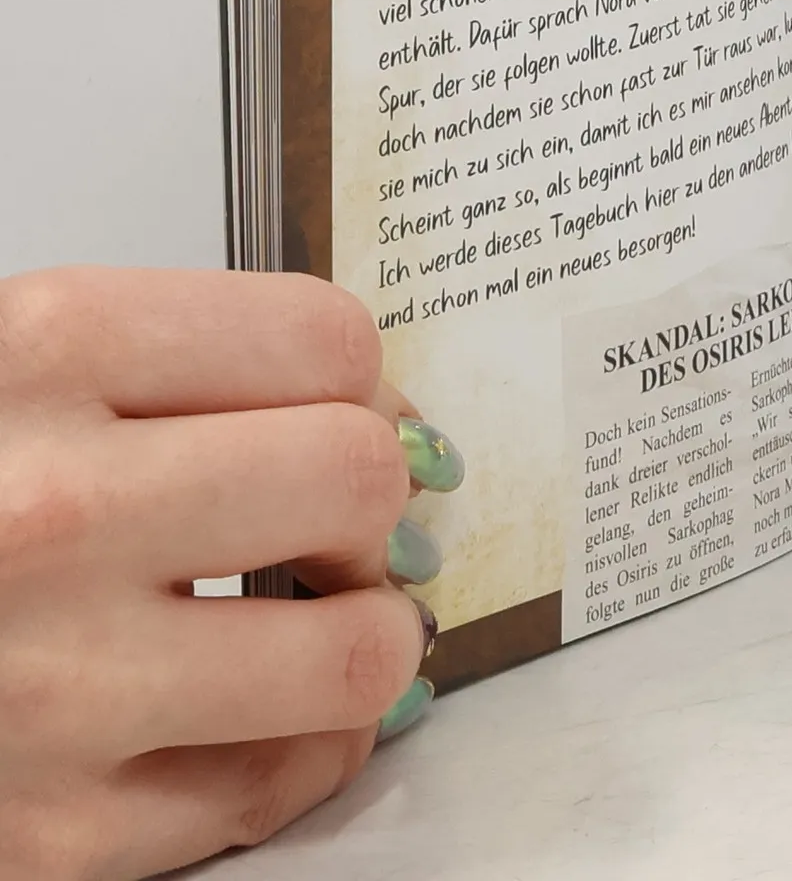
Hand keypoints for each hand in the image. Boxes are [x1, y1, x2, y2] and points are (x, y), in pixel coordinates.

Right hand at [0, 269, 441, 879]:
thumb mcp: (5, 363)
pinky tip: (264, 714)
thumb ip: (166, 369)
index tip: (356, 407)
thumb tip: (363, 405)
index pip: (323, 341)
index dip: (363, 379)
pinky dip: (303, 750)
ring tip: (324, 617)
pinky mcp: (38, 841)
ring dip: (364, 633)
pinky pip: (269, 791)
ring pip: (351, 655)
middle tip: (340, 516)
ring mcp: (44, 690)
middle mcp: (45, 515)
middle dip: (373, 497)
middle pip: (357, 479)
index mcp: (38, 354)